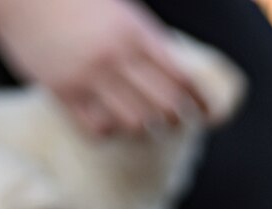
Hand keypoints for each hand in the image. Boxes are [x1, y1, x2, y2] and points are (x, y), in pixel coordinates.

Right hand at [0, 0, 206, 136]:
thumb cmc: (74, 1)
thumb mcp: (120, 11)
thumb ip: (147, 42)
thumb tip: (178, 76)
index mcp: (136, 33)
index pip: (182, 78)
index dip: (201, 102)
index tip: (210, 115)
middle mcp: (116, 56)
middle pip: (164, 106)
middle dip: (177, 119)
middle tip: (175, 121)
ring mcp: (88, 75)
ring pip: (135, 122)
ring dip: (144, 129)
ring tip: (141, 124)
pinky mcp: (62, 91)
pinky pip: (97, 129)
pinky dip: (110, 133)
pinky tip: (109, 124)